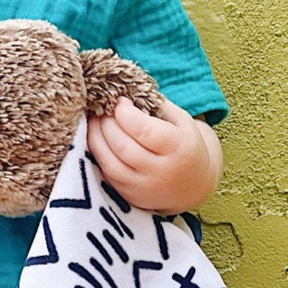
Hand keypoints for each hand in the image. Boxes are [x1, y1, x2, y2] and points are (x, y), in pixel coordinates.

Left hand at [86, 97, 220, 212]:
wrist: (193, 185)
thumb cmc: (185, 145)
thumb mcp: (182, 121)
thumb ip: (157, 105)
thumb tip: (126, 92)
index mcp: (179, 148)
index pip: (144, 130)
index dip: (124, 113)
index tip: (118, 101)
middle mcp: (162, 171)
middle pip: (123, 146)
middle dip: (106, 123)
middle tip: (102, 109)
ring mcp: (145, 187)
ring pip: (110, 162)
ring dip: (96, 138)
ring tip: (94, 121)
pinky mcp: (131, 196)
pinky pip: (107, 173)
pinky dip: (97, 154)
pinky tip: (96, 139)